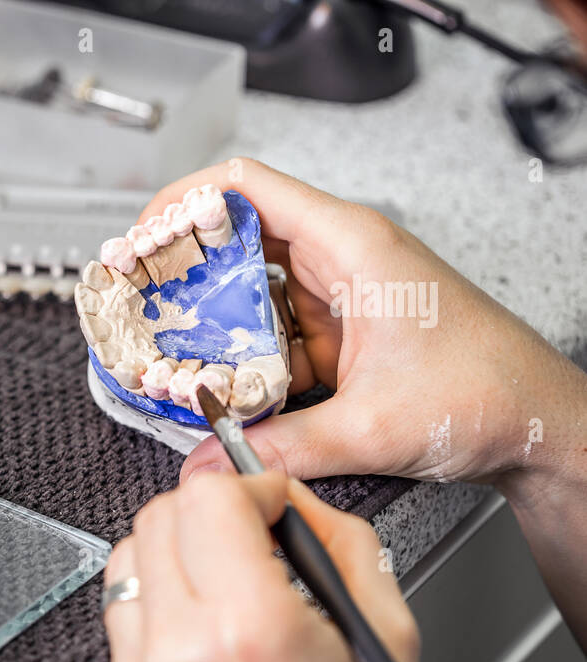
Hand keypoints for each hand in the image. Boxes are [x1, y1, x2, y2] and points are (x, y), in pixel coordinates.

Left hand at [102, 471, 418, 661]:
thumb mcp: (384, 637)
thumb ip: (342, 544)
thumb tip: (296, 499)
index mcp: (248, 627)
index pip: (208, 497)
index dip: (248, 487)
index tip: (271, 506)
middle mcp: (178, 649)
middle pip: (157, 516)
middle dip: (207, 512)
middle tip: (248, 539)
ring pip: (126, 561)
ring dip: (174, 554)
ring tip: (222, 586)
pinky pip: (122, 620)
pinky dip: (157, 608)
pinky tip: (202, 638)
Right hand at [139, 159, 586, 489]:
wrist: (538, 425)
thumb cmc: (488, 393)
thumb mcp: (371, 427)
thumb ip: (281, 446)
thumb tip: (215, 459)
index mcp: (351, 246)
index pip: (248, 187)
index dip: (184, 202)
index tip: (141, 237)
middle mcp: (342, 259)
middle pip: (238, 238)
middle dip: (183, 269)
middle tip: (138, 301)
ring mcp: (340, 295)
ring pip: (251, 289)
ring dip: (211, 319)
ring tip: (169, 349)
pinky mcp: (340, 332)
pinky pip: (273, 331)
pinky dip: (243, 354)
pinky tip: (221, 382)